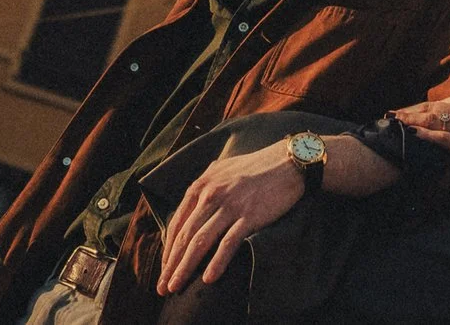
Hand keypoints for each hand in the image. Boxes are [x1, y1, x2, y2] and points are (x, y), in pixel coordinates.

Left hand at [155, 140, 306, 294]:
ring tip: (176, 287)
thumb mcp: (222, 171)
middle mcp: (211, 194)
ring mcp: (230, 205)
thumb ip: (205, 188)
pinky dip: (216, 262)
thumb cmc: (255, 167)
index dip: (168, 249)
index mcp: (201, 185)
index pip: (178, 223)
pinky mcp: (249, 215)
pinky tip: (208, 278)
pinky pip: (228, 243)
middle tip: (162, 287)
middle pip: (185, 235)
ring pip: (200, 241)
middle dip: (171, 264)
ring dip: (185, 267)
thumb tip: (192, 210)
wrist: (287, 162)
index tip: (165, 268)